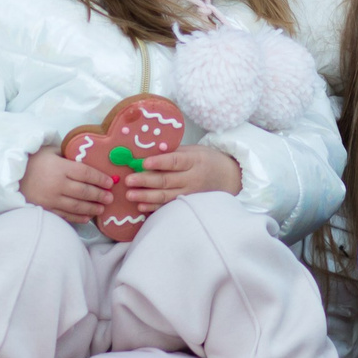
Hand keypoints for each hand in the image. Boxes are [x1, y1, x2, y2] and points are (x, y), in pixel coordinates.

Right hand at [22, 148, 111, 223]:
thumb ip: (67, 156)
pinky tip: (88, 217)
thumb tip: (87, 159)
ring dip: (92, 208)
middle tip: (110, 198)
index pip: (85, 173)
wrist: (9, 174)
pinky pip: (65, 215)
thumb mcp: (50, 151)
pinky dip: (78, 218)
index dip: (100, 178)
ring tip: (102, 208)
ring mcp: (51, 199)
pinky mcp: (45, 209)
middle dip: (99, 195)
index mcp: (60, 167)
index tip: (110, 182)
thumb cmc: (32, 160)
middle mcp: (57, 184)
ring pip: (76, 206)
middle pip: (84, 191)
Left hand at [126, 144, 242, 210]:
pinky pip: (168, 206)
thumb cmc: (207, 160)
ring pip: (166, 196)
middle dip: (146, 181)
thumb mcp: (194, 150)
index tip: (142, 163)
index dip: (158, 162)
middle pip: (167, 180)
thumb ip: (174, 152)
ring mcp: (190, 194)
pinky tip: (142, 205)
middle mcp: (193, 178)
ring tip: (130, 195)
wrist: (229, 178)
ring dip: (146, 196)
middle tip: (129, 180)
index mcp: (194, 160)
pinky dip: (154, 207)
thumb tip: (146, 153)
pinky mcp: (188, 204)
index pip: (175, 161)